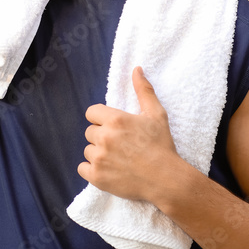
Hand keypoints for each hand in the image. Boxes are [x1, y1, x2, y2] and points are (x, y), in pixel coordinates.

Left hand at [77, 66, 181, 202]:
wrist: (165, 178)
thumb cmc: (161, 145)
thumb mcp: (156, 114)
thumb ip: (143, 90)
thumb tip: (136, 69)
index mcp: (115, 119)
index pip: (91, 112)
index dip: (101, 118)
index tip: (114, 127)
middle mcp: (104, 137)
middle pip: (90, 132)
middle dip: (101, 136)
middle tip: (120, 144)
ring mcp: (99, 158)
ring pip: (88, 150)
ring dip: (98, 153)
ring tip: (117, 158)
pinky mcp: (96, 177)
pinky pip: (82, 168)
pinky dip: (91, 170)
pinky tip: (108, 169)